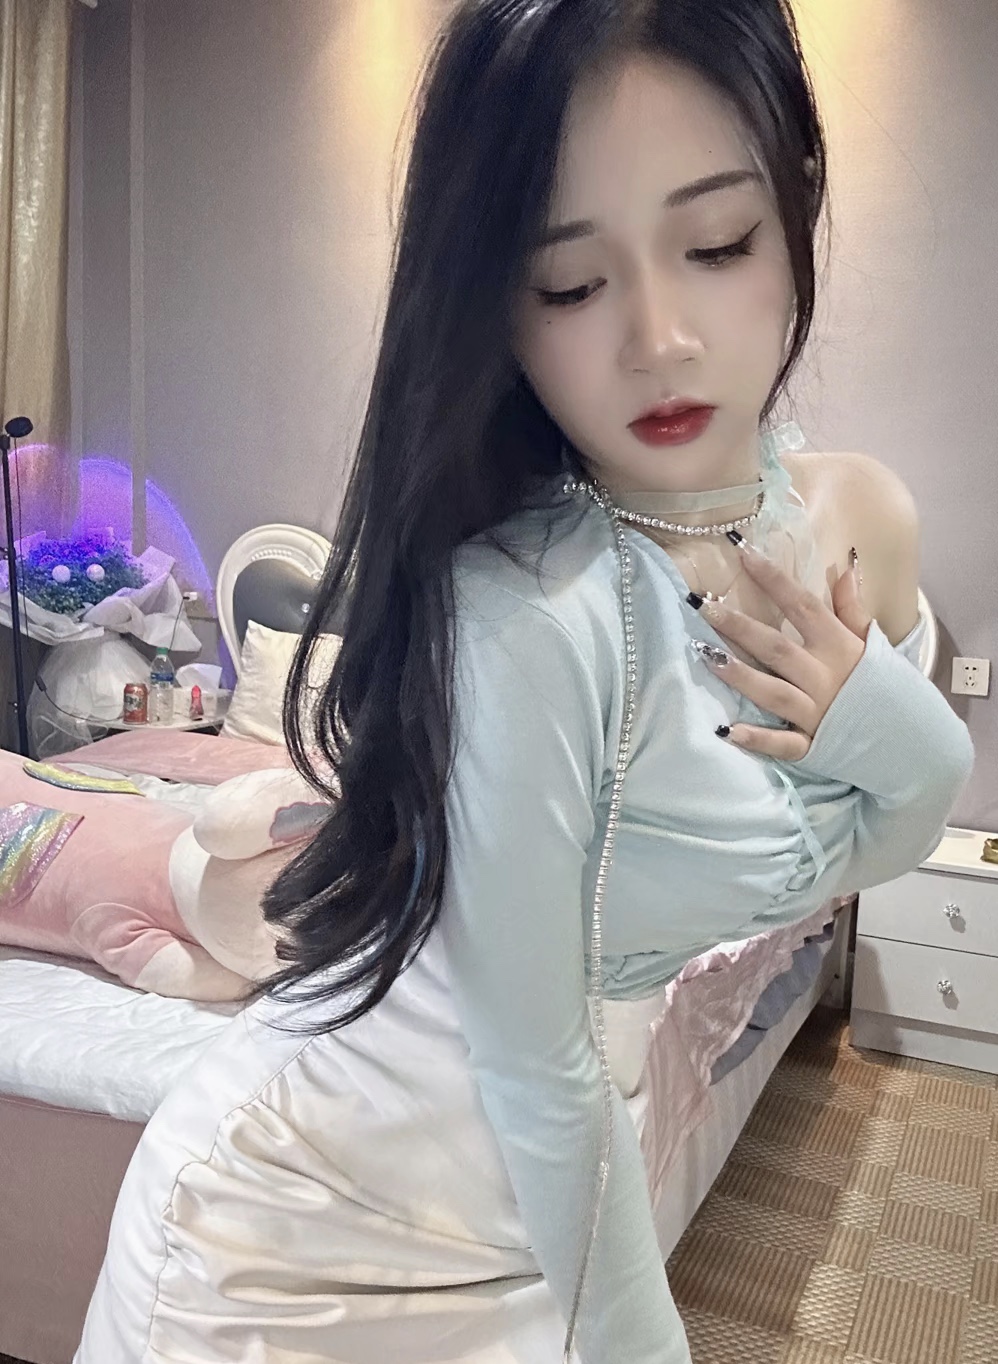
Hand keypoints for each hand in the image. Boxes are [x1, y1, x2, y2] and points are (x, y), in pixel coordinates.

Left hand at [693, 541, 871, 760]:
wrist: (912, 740)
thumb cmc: (885, 687)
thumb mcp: (872, 643)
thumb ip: (852, 607)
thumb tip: (846, 565)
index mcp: (839, 647)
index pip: (803, 605)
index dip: (773, 578)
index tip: (743, 552)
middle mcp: (824, 677)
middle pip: (776, 647)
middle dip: (739, 626)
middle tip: (702, 605)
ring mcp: (816, 713)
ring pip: (772, 691)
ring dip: (740, 674)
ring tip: (704, 654)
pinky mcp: (812, 746)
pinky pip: (783, 743)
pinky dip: (758, 739)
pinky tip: (727, 731)